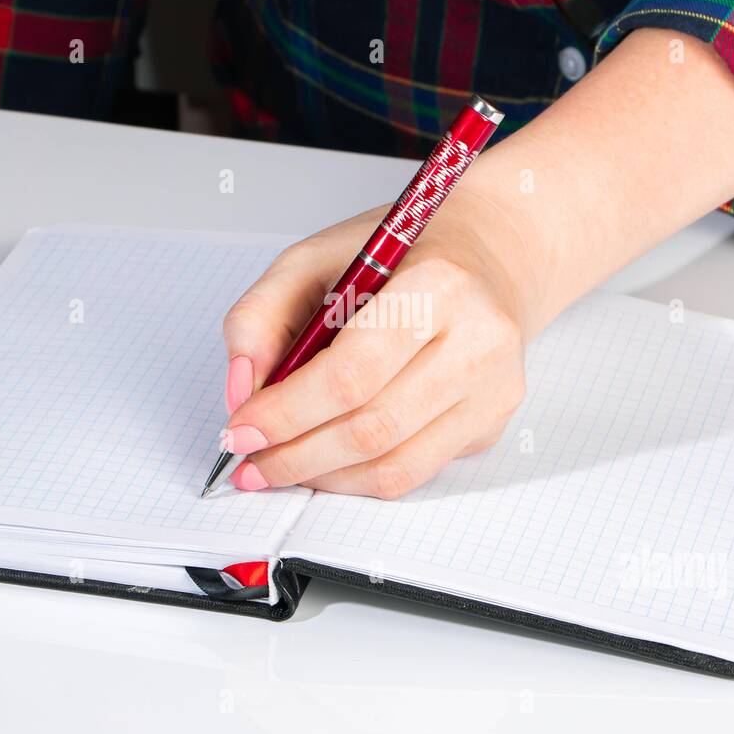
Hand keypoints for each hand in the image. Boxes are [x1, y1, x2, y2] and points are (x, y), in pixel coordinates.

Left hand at [218, 186, 536, 498]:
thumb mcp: (315, 258)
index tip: (239, 429)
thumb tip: (241, 391)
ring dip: (322, 476)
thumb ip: (262, 315)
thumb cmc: (399, 256)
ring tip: (278, 466)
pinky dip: (356, 478)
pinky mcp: (493, 421)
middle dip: (295, 454)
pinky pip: (413, 473)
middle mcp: (479, 341)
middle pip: (372, 427)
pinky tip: (325, 463)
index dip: (287, 412)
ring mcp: (494, 388)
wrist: (487, 254)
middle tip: (249, 460)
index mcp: (438, 285)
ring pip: (393, 465)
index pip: (352, 372)